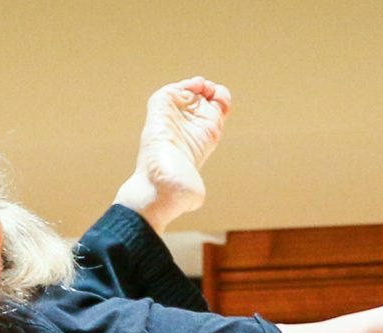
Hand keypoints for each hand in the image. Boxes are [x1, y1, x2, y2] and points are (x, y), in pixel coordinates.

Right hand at [116, 76, 231, 230]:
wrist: (162, 181)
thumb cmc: (180, 189)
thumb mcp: (196, 189)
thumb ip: (196, 189)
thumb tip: (194, 199)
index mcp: (199, 138)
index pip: (214, 113)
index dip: (222, 103)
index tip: (223, 105)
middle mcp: (185, 125)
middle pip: (205, 98)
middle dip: (214, 93)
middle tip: (216, 96)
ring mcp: (171, 115)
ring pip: (190, 90)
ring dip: (201, 85)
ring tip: (205, 89)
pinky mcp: (159, 106)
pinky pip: (174, 88)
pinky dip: (187, 84)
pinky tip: (196, 86)